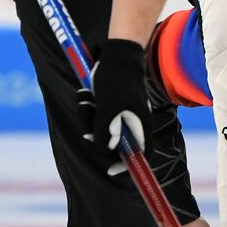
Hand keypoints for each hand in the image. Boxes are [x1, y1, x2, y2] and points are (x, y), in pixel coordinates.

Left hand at [80, 39, 151, 175]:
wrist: (115, 55)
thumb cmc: (116, 79)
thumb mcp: (109, 107)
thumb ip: (106, 131)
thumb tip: (104, 151)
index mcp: (140, 125)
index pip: (140, 154)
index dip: (127, 165)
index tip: (110, 171)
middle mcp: (131, 124)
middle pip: (112, 145)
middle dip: (95, 135)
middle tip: (87, 126)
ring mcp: (118, 116)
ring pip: (98, 131)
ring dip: (87, 118)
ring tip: (87, 99)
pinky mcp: (107, 108)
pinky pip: (93, 118)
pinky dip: (87, 109)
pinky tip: (86, 95)